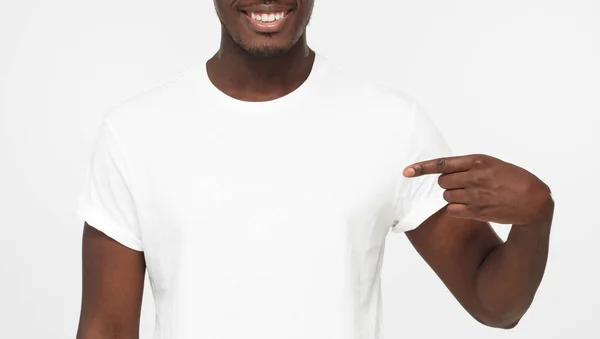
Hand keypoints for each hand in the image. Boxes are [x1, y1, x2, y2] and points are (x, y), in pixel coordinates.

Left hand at [403, 154, 553, 225]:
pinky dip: (456, 209)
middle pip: (442, 182)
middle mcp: (474, 176)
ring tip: (473, 196)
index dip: (421, 168)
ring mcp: (474, 194)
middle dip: (448, 184)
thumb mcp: (493, 164)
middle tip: (464, 186)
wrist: (534, 201)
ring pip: (446, 196)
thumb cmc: (513, 180)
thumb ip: (469, 165)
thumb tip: (444, 172)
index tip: (406, 171)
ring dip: (453, 197)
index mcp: (478, 160)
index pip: (442, 163)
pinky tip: (470, 207)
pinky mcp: (476, 210)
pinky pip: (452, 210)